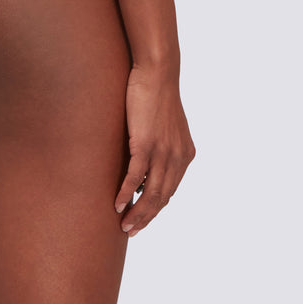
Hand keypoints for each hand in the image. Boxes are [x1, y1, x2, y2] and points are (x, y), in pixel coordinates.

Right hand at [114, 64, 195, 235]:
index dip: (156, 208)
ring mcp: (162, 151)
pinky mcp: (145, 143)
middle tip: (131, 231)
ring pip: (151, 192)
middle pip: (163, 198)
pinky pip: (136, 176)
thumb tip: (145, 161)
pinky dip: (127, 192)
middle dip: (147, 218)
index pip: (170, 190)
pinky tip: (117, 203)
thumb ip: (162, 144)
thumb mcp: (166, 125)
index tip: (143, 220)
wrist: (158, 73)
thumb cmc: (157, 94)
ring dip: (137, 212)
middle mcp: (177, 157)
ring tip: (124, 225)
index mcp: (184, 154)